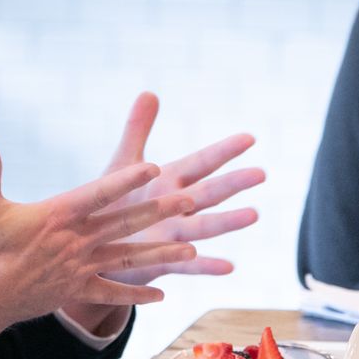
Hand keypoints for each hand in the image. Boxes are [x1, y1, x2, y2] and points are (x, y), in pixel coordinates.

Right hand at [0, 146, 185, 356]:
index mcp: (56, 217)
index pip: (98, 193)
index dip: (125, 180)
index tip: (152, 167)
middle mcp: (74, 242)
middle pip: (124, 223)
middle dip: (159, 211)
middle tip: (191, 200)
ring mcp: (78, 268)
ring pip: (127, 258)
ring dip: (160, 255)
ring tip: (192, 251)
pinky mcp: (74, 289)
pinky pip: (111, 292)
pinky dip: (136, 295)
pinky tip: (161, 295)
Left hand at [97, 93, 263, 282]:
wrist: (98, 246)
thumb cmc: (114, 202)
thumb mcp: (123, 164)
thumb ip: (137, 130)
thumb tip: (150, 91)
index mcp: (168, 182)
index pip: (199, 163)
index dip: (221, 151)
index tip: (248, 138)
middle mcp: (176, 207)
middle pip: (208, 193)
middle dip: (232, 183)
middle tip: (260, 173)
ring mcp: (172, 235)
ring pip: (203, 226)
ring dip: (228, 222)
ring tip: (253, 215)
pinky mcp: (162, 260)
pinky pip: (188, 265)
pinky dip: (206, 266)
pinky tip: (228, 266)